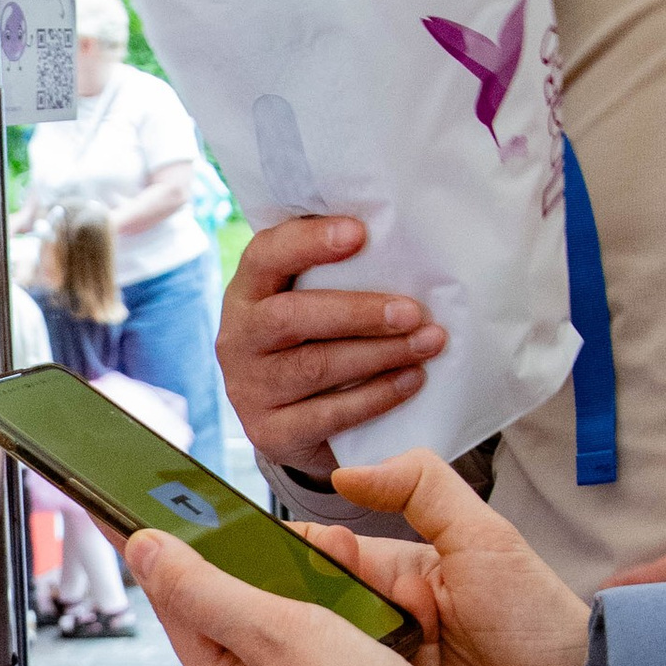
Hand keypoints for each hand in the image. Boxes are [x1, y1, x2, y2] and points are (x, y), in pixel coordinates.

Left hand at [127, 524, 554, 665]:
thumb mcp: (283, 641)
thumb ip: (212, 591)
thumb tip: (144, 550)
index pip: (178, 607)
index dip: (164, 551)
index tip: (139, 500)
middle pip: (238, 603)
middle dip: (254, 556)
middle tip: (259, 517)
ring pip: (298, 608)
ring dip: (316, 576)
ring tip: (334, 554)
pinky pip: (348, 623)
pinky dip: (359, 598)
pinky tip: (378, 590)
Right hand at [217, 218, 448, 475]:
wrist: (289, 422)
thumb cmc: (311, 342)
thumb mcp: (307, 303)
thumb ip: (334, 274)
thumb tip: (398, 241)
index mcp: (246, 292)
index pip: (265, 255)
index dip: (308, 242)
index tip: (360, 233)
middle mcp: (237, 339)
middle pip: (290, 317)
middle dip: (357, 312)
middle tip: (413, 311)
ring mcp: (249, 389)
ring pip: (315, 367)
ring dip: (379, 354)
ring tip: (428, 343)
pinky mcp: (271, 432)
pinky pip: (328, 414)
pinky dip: (376, 397)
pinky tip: (411, 380)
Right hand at [296, 452, 591, 665]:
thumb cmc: (541, 624)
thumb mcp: (486, 540)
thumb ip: (421, 488)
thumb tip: (346, 473)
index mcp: (400, 575)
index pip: (326, 556)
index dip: (297, 553)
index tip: (277, 552)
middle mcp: (385, 625)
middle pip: (314, 609)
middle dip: (306, 604)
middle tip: (313, 608)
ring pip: (324, 656)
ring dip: (322, 650)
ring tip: (328, 648)